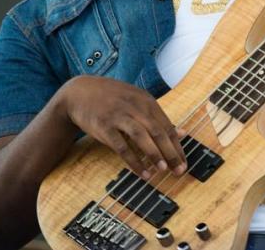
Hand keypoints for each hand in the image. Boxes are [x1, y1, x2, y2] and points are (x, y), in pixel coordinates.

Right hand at [57, 76, 187, 179]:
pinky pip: (121, 146)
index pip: (167, 125)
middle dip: (171, 152)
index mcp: (146, 101)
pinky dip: (133, 161)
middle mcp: (135, 107)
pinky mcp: (104, 126)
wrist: (80, 92)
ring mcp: (119, 116)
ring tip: (163, 170)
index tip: (184, 162)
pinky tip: (142, 173)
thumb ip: (159, 118)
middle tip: (179, 170)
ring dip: (154, 154)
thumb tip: (183, 132)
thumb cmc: (113, 99)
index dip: (177, 145)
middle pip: (158, 131)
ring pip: (141, 136)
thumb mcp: (137, 102)